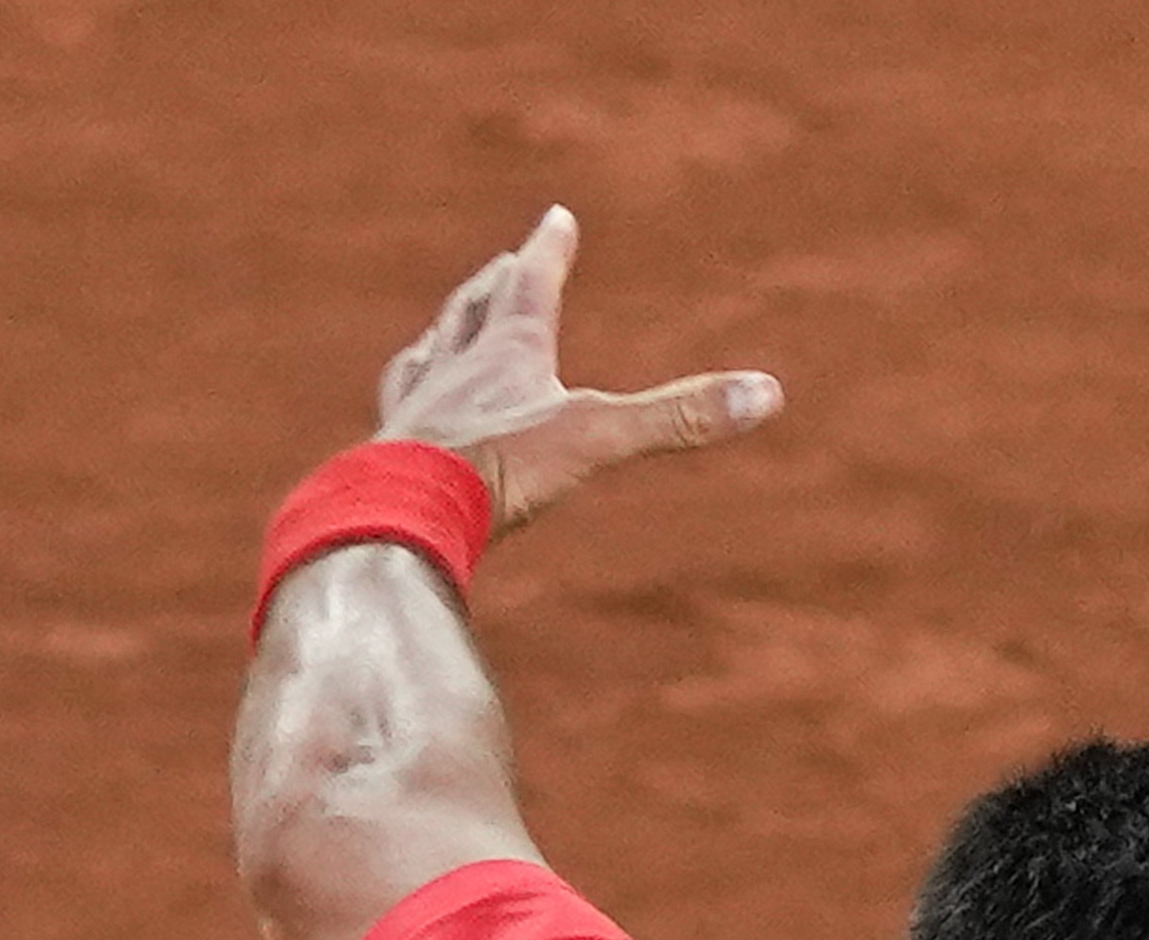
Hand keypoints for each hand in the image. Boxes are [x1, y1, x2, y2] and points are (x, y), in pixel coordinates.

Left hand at [368, 207, 774, 533]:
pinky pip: (393, 422)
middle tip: (500, 268)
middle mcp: (454, 370)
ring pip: (426, 359)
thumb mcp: (599, 439)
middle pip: (471, 311)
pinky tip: (399, 426)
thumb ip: (677, 418)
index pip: (530, 284)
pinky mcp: (381, 458)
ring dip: (440, 342)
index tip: (556, 217)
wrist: (396, 513)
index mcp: (507, 352)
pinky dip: (404, 410)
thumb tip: (767, 394)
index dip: (547, 250)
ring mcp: (412, 412)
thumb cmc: (498, 470)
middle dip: (493, 287)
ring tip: (439, 337)